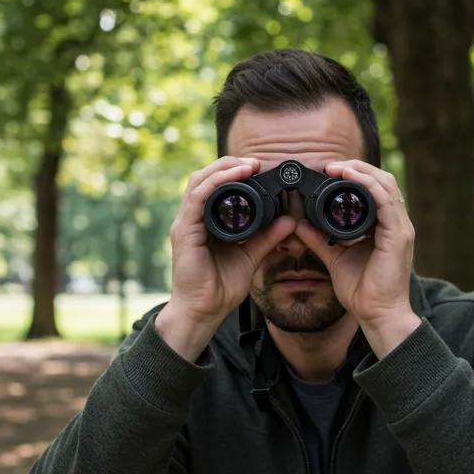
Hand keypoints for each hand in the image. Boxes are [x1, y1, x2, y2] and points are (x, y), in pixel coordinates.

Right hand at [164, 156, 297, 332]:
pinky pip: (197, 198)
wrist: (203, 311)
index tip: (259, 168)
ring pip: (199, 181)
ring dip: (223, 168)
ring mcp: (186, 223)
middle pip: (205, 177)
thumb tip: (289, 220)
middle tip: (256, 162)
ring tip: (247, 165)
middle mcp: (193, 218)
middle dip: (229, 164)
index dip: (234, 171)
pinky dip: (216, 183)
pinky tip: (234, 177)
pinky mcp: (184, 231)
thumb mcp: (251, 256)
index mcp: (205, 221)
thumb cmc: (220, 287)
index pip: (215, 185)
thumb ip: (268, 237)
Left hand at [294, 160, 417, 336]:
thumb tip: (299, 224)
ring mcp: (400, 227)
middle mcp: (396, 222)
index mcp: (384, 225)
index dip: (353, 175)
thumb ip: (319, 239)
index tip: (327, 172)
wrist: (377, 314)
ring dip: (359, 170)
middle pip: (381, 180)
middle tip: (328, 165)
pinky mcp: (399, 235)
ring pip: (385, 183)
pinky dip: (367, 183)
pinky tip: (349, 176)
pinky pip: (385, 200)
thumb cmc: (362, 290)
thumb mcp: (334, 257)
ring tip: (336, 167)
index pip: (374, 188)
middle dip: (355, 167)